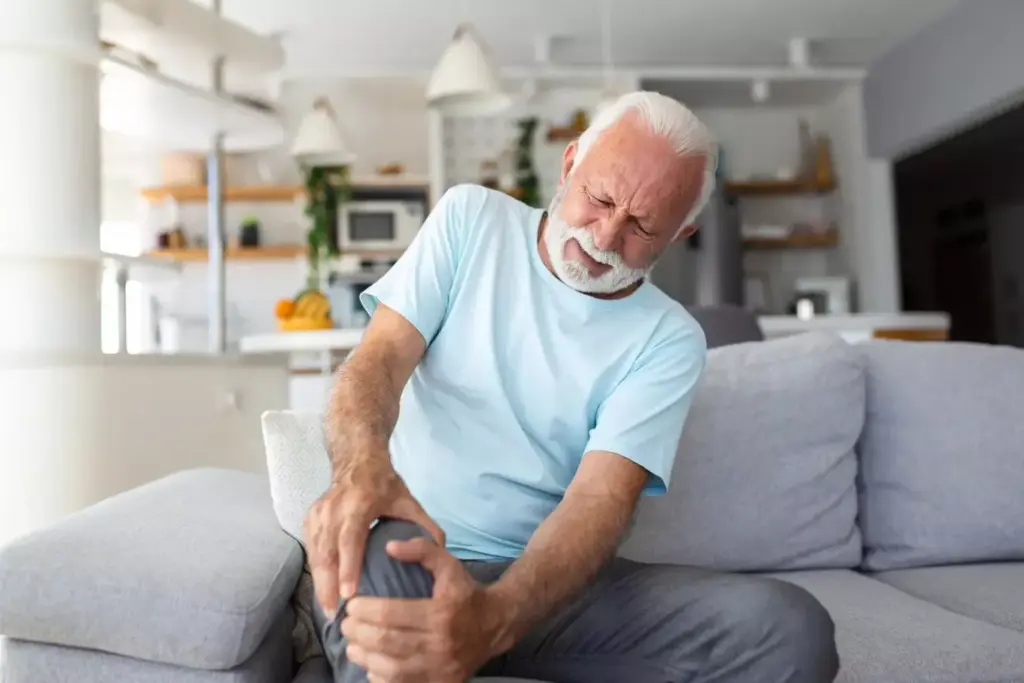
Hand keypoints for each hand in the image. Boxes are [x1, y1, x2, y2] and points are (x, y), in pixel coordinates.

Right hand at [304, 460, 444, 616]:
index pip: (350, 539)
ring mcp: (318, 514)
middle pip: (327, 552)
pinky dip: (316, 572)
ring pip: (315, 554)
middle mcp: (334, 509)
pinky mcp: (310, 518)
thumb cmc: (384, 484)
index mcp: (359, 504)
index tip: (349, 594)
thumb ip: (426, 526)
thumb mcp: (408, 501)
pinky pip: (311, 549)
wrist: (356, 460)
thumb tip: (441, 552)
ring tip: (330, 609)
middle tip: (336, 613)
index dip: (348, 567)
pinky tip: (323, 592)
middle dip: (328, 585)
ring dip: (320, 583)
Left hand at [341, 537, 513, 682]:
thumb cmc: (465, 592)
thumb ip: (421, 550)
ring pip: (392, 668)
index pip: (392, 614)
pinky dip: (382, 678)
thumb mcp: (448, 564)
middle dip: (359, 634)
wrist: (495, 624)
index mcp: (442, 612)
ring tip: (352, 646)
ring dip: (365, 658)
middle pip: (388, 642)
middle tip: (346, 625)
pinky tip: (371, 667)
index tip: (352, 605)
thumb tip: (389, 546)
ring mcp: (442, 668)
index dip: (365, 610)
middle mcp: (442, 643)